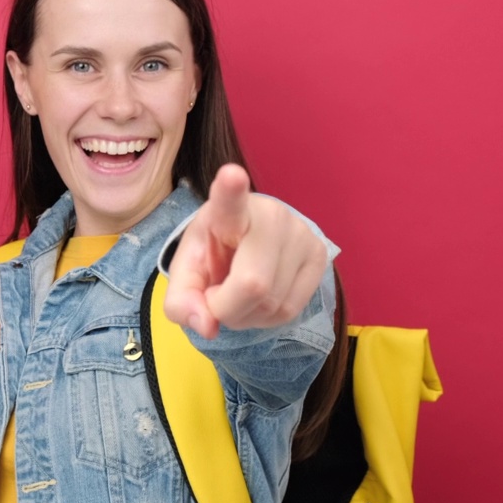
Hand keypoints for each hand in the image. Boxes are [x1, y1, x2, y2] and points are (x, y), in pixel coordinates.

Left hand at [164, 164, 327, 338]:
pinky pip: (292, 309)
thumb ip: (181, 302)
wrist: (245, 243)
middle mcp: (270, 215)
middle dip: (227, 309)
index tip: (231, 175)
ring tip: (239, 295)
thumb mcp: (187, 274)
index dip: (231, 189)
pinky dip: (268, 318)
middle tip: (217, 297)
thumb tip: (208, 327)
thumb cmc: (213, 253)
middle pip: (253, 284)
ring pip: (274, 303)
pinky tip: (260, 299)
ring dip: (248, 316)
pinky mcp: (320, 255)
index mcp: (226, 211)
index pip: (229, 199)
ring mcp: (301, 233)